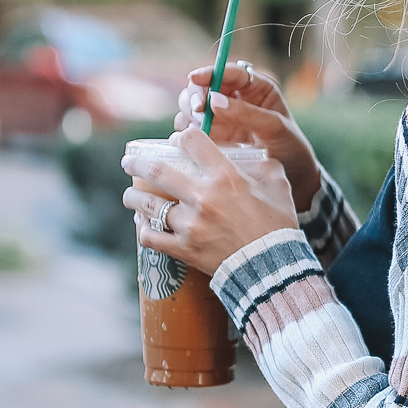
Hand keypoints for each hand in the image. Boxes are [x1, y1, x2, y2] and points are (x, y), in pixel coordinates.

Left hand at [123, 128, 297, 279]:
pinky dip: (143, 231)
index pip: (192, 141)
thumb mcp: (279, 188)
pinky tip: (141, 225)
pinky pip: (152, 238)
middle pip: (157, 171)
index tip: (176, 142)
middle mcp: (203, 197)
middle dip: (138, 163)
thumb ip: (267, 168)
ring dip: (134, 198)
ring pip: (149, 206)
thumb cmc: (278, 227)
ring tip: (130, 195)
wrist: (274, 269)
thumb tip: (259, 159)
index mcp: (225, 177)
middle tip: (129, 161)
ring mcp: (190, 225)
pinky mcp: (185, 249)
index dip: (181, 137)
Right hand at [174, 60, 320, 214]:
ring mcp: (221, 118)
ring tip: (197, 127)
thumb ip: (247, 113)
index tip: (194, 78)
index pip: (230, 73)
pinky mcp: (213, 137)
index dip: (210, 72)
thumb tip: (214, 101)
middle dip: (196, 94)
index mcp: (256, 88)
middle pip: (204, 86)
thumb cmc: (291, 148)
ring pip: (193, 105)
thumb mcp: (275, 128)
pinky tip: (191, 139)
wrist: (294, 178)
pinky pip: (191, 129)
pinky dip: (186, 131)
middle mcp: (235, 99)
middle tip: (198, 110)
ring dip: (188, 113)